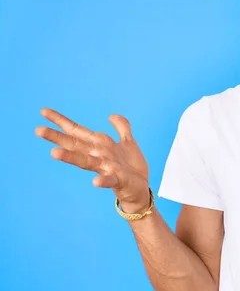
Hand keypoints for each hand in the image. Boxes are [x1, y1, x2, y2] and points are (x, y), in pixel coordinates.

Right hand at [35, 108, 149, 211]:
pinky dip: (102, 181)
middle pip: (75, 144)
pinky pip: (109, 180)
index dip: (61, 121)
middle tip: (38, 130)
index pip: (76, 131)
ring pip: (86, 161)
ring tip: (54, 152)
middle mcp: (98, 155)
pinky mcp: (118, 180)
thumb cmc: (130, 166)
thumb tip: (112, 115)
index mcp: (99, 145)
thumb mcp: (128, 142)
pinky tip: (95, 182)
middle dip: (57, 137)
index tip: (43, 111)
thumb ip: (121, 128)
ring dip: (70, 157)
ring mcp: (106, 168)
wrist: (141, 188)